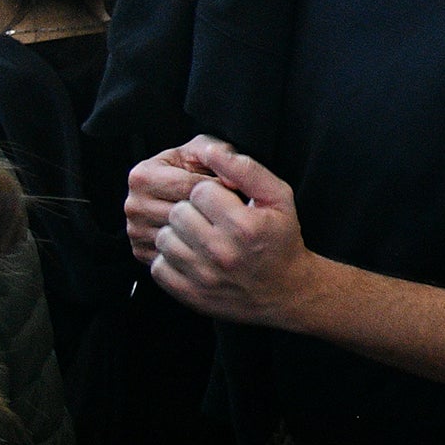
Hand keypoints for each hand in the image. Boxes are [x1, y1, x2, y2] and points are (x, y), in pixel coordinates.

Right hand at [123, 142, 220, 264]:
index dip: (216, 187)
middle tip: (226, 207)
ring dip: (204, 230)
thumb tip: (231, 176)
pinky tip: (202, 236)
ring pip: (182, 236)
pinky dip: (193, 247)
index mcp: (142, 176)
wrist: (177, 195)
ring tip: (215, 219)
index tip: (228, 188)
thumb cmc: (191, 171)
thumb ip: (217, 152)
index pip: (189, 187)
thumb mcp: (202, 151)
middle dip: (211, 210)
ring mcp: (136, 232)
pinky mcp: (143, 252)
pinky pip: (176, 255)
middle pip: (184, 214)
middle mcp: (134, 205)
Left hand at [145, 136, 319, 323]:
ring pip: (164, 238)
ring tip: (198, 236)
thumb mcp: (278, 197)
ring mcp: (204, 277)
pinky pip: (158, 267)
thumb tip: (210, 150)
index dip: (210, 192)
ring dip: (177, 234)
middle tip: (209, 219)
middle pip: (178, 213)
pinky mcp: (190, 294)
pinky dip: (169, 259)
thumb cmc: (281, 238)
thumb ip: (245, 169)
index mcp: (244, 225)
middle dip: (191, 211)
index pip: (199, 191)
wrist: (286, 291)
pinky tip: (190, 256)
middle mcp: (222, 253)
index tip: (223, 202)